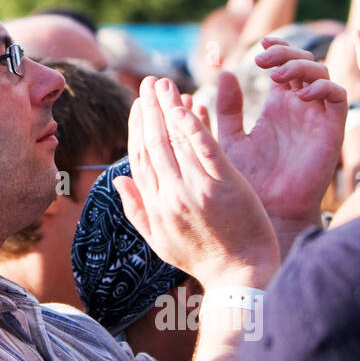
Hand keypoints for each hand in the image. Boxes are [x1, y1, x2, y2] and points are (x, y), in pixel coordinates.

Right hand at [113, 76, 278, 288]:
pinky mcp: (224, 184)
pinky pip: (203, 147)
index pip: (139, 157)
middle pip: (153, 142)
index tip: (138, 106)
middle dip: (148, 108)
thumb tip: (117, 180)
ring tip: (164, 83)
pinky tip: (185, 103)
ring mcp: (196, 189)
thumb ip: (136, 210)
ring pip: (175, 140)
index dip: (137, 127)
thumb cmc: (203, 260)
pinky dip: (192, 123)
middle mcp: (170, 195)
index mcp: (154, 206)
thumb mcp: (159, 242)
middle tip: (148, 83)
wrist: (241, 277)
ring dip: (167, 106)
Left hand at [218, 39, 346, 239]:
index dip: (276, 49)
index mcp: (277, 106)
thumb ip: (228, 108)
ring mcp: (317, 117)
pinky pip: (338, 97)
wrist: (270, 210)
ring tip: (276, 76)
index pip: (284, 64)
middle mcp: (300, 107)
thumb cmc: (249, 180)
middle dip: (286, 53)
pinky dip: (323, 87)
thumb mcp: (231, 138)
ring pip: (322, 73)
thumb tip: (223, 72)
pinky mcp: (332, 130)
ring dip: (302, 66)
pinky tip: (300, 95)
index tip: (258, 48)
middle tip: (262, 60)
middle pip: (304, 62)